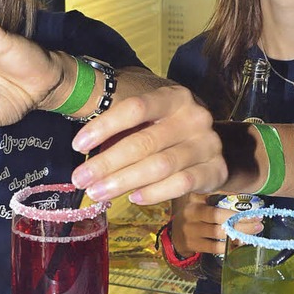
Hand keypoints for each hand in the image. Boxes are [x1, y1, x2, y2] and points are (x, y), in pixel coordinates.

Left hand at [70, 85, 227, 204]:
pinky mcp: (216, 170)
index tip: (77, 145)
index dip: (104, 126)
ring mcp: (208, 144)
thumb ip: (124, 129)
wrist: (216, 145)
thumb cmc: (169, 129)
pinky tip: (132, 197)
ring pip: (159, 166)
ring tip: (97, 192)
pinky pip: (179, 185)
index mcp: (175, 97)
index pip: (136, 108)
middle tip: (80, 179)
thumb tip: (85, 149)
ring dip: (123, 182)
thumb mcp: (150, 119)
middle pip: (144, 142)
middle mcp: (195, 117)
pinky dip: (153, 193)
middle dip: (106, 163)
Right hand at [171, 193, 263, 256]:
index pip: (214, 194)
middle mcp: (191, 212)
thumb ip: (217, 195)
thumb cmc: (196, 216)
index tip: (250, 201)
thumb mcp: (200, 201)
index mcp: (195, 198)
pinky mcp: (193, 244)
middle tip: (258, 219)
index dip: (233, 196)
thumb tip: (246, 193)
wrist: (176, 236)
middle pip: (218, 215)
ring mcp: (191, 230)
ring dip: (239, 232)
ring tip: (255, 231)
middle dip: (241, 218)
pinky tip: (241, 242)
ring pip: (219, 232)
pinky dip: (230, 245)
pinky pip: (215, 247)